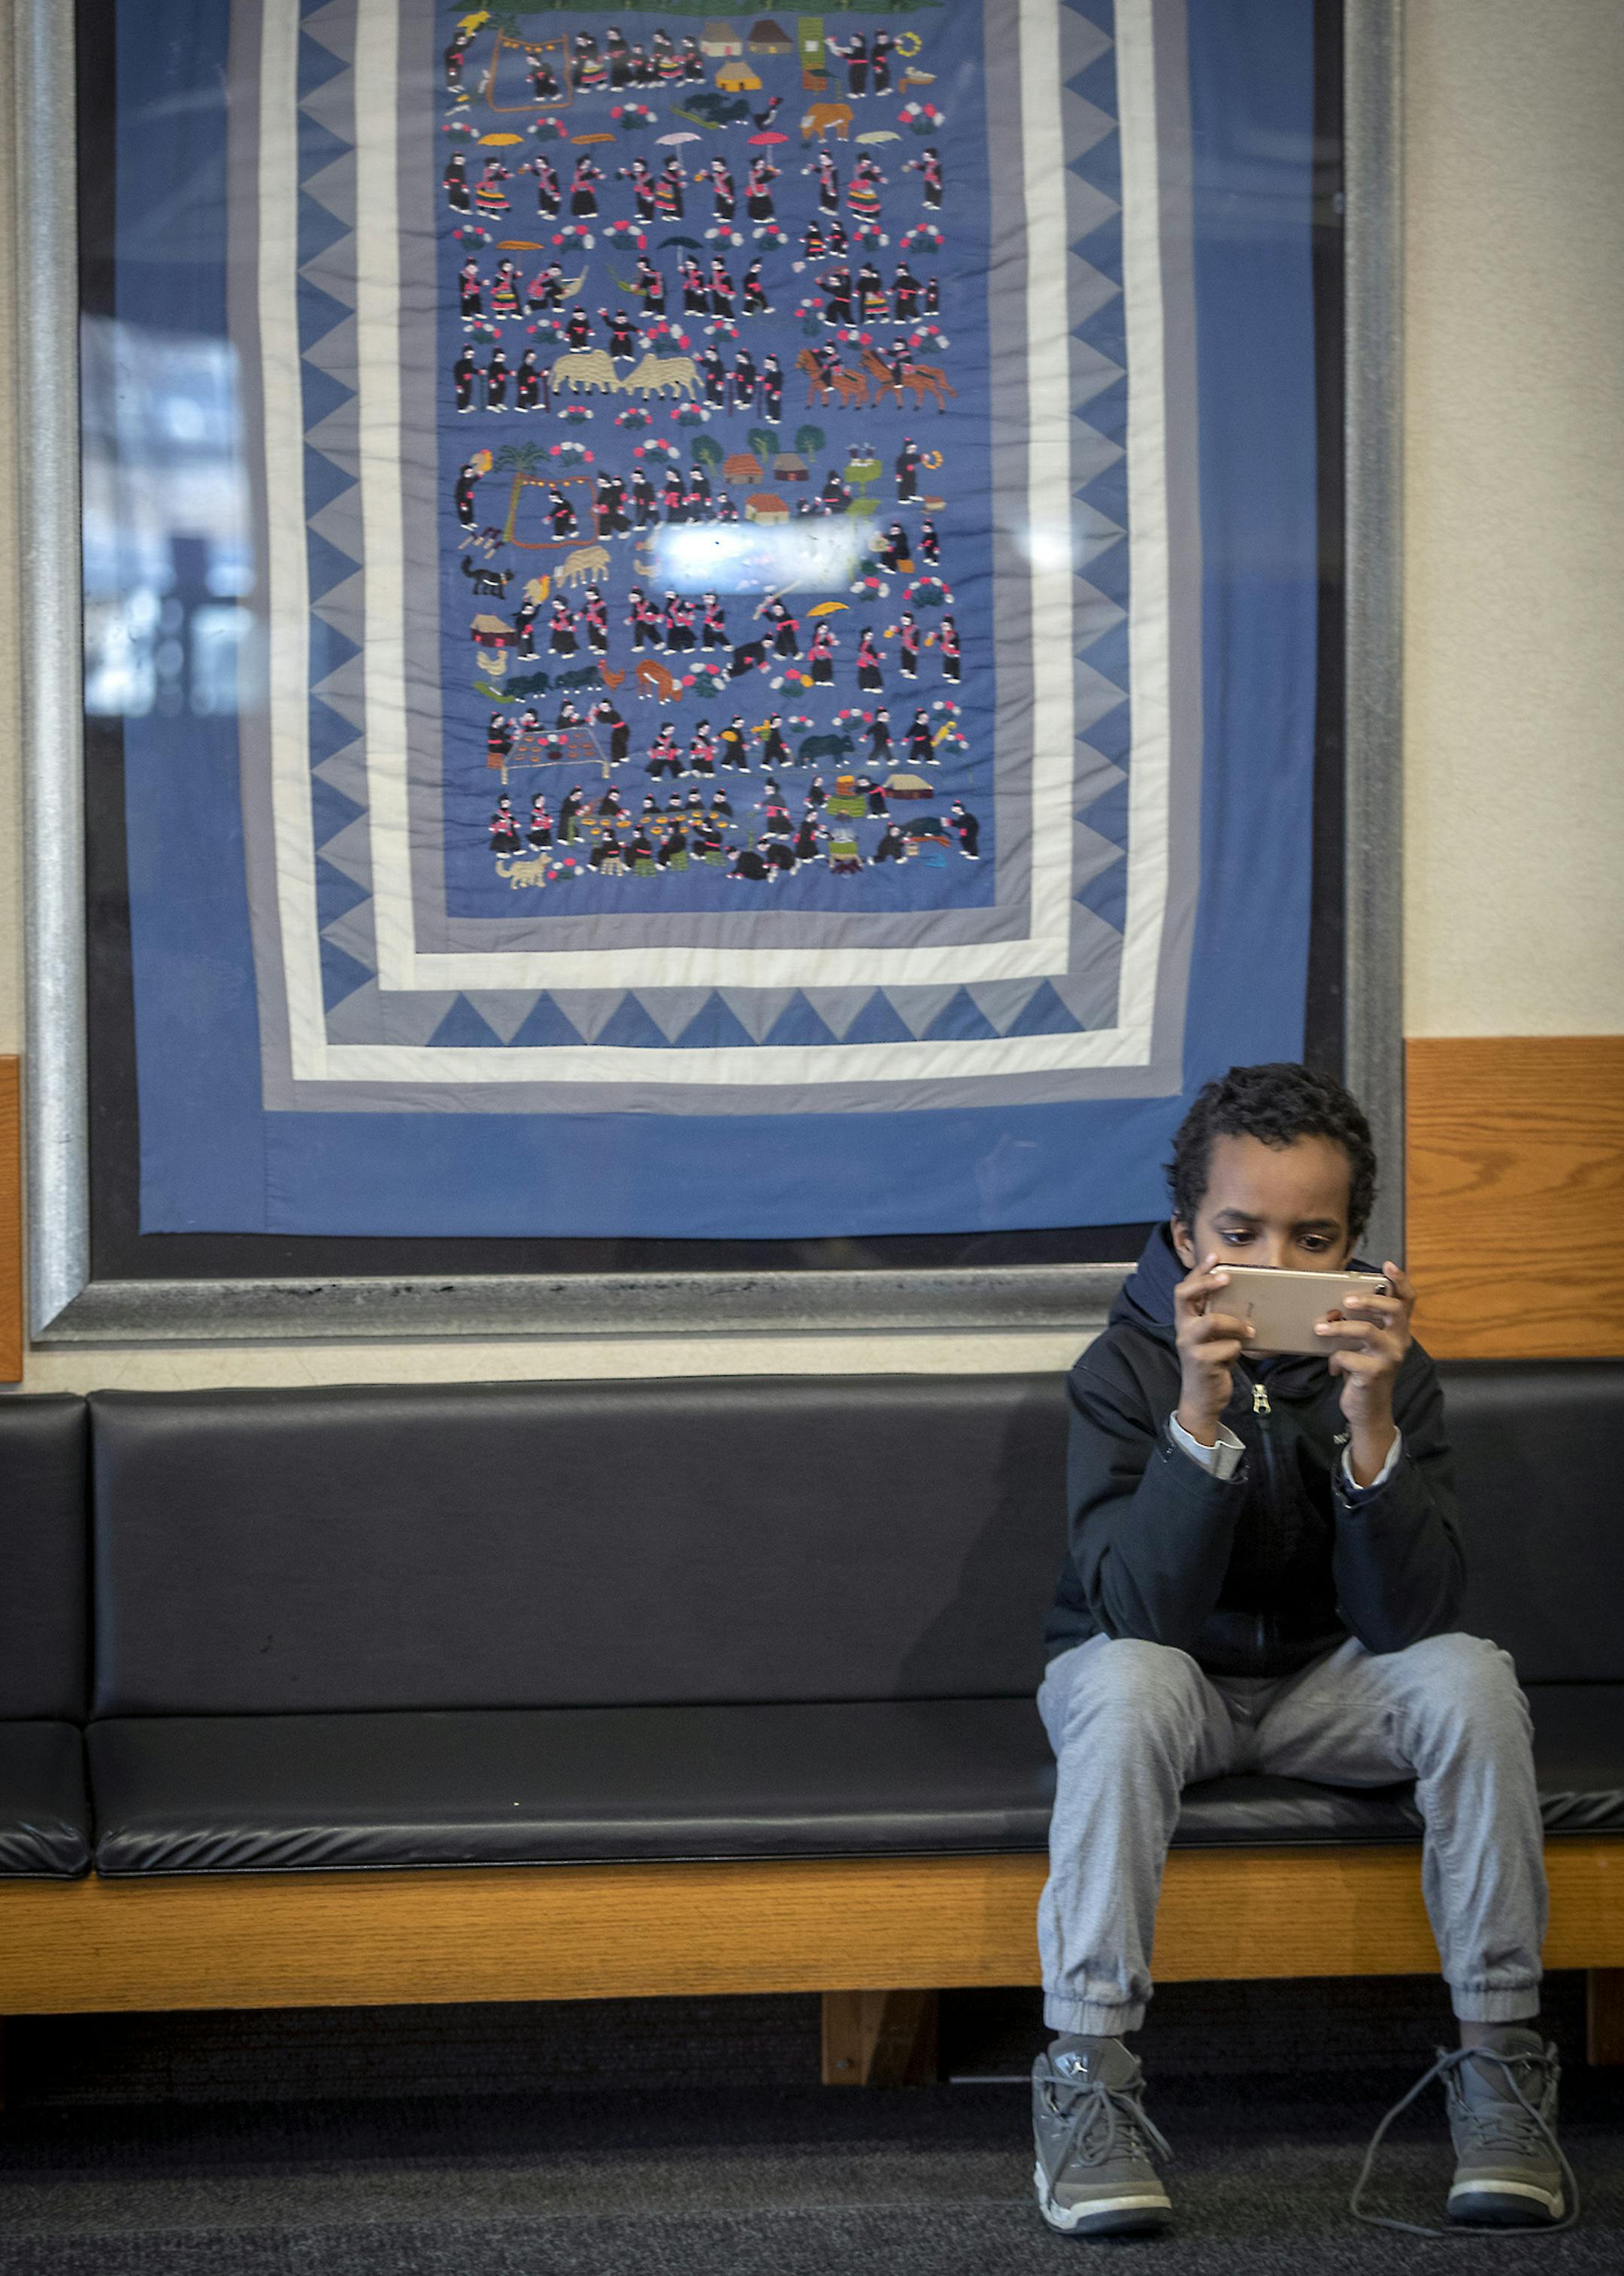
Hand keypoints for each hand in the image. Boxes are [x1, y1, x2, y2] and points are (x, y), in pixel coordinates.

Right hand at [1173, 1253, 1252, 1444]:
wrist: (1202, 1399)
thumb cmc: (1212, 1363)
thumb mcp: (1214, 1339)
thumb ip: (1220, 1321)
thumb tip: (1247, 1301)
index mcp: (1186, 1320)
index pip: (1185, 1289)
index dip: (1199, 1272)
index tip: (1215, 1257)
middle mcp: (1183, 1329)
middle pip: (1185, 1296)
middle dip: (1206, 1283)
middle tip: (1227, 1277)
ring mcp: (1190, 1345)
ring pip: (1212, 1322)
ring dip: (1235, 1324)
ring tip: (1249, 1331)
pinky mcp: (1201, 1361)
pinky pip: (1227, 1347)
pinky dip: (1238, 1349)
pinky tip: (1237, 1357)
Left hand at [1314, 1259, 1415, 1483]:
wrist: (1368, 1411)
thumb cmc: (1363, 1372)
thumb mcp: (1363, 1347)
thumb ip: (1357, 1327)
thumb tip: (1332, 1310)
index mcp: (1397, 1332)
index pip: (1407, 1302)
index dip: (1401, 1281)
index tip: (1388, 1266)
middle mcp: (1399, 1342)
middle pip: (1395, 1310)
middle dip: (1371, 1300)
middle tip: (1347, 1301)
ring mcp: (1389, 1358)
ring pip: (1367, 1331)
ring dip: (1340, 1328)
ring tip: (1320, 1328)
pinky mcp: (1374, 1374)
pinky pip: (1347, 1356)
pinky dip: (1334, 1360)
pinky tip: (1333, 1369)